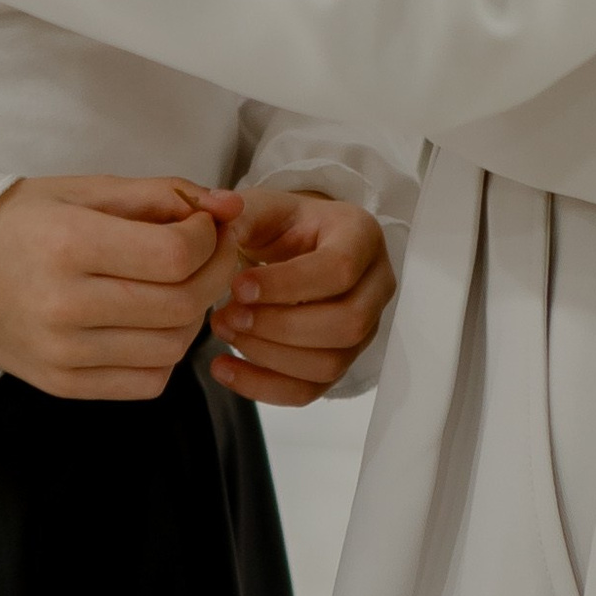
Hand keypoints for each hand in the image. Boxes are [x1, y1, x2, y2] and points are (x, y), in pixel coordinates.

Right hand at [0, 175, 245, 400]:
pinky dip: (166, 353)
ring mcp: (64, 355)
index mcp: (69, 244)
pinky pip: (148, 381)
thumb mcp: (84, 188)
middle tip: (212, 251)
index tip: (207, 223)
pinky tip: (151, 321)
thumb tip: (228, 205)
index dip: (210, 237)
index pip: (175, 253)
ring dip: (194, 314)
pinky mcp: (64, 386)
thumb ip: (160, 194)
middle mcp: (65, 306)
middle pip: (182, 304)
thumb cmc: (19, 222)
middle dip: (215, 273)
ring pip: (173, 348)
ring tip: (179, 284)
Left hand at [209, 193, 395, 407]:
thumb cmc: (282, 224)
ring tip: (224, 331)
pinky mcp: (343, 360)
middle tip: (227, 315)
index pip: (341, 268)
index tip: (237, 286)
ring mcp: (364, 328)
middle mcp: (375, 284)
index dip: (289, 284)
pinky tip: (225, 368)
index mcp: (361, 235)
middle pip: (346, 323)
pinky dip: (264, 386)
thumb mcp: (261, 205)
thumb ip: (238, 211)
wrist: (295, 245)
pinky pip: (311, 390)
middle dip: (279, 326)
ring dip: (268, 356)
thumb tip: (220, 212)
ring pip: (330, 363)